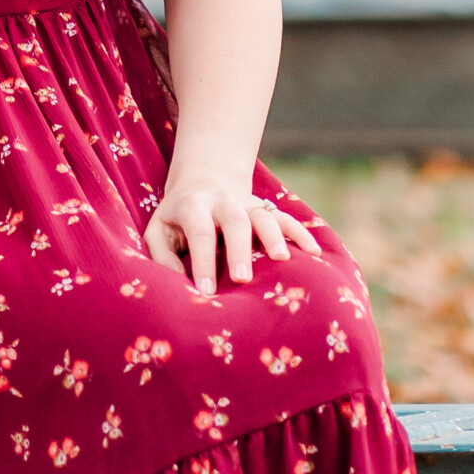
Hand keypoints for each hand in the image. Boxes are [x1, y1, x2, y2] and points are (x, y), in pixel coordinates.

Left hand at [144, 168, 318, 293]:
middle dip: (239, 248)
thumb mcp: (158, 230)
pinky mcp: (266, 209)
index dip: (203, 261)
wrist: (202, 181)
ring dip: (274, 236)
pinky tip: (315, 253)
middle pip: (234, 220)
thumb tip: (178, 283)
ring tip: (283, 260)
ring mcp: (247, 203)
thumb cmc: (177, 218)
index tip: (207, 292)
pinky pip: (287, 218)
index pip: (200, 232)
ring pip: (264, 215)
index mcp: (193, 206)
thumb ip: (162, 255)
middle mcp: (223, 201)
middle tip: (242, 278)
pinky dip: (301, 233)